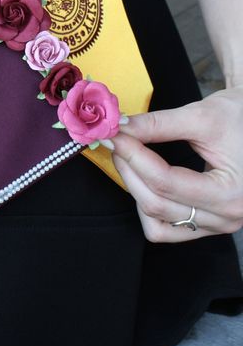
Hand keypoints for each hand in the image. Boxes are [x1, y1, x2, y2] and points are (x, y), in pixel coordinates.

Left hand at [111, 87, 242, 241]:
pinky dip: (147, 207)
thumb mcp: (202, 116)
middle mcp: (227, 217)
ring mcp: (217, 225)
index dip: (133, 157)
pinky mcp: (207, 225)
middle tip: (116, 142)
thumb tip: (119, 129)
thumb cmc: (242, 117)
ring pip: (156, 220)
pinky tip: (144, 181)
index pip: (165, 182)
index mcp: (232, 192)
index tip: (115, 136)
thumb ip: (156, 125)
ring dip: (135, 189)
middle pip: (156, 204)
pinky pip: (164, 229)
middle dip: (129, 170)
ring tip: (129, 159)